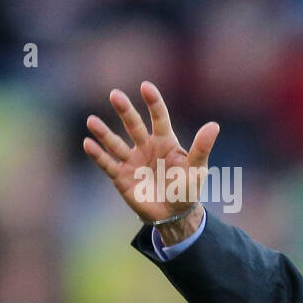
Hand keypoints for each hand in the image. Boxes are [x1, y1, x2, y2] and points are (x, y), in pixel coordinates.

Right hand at [83, 82, 219, 229]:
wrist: (174, 215)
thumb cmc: (187, 189)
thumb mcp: (197, 169)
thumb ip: (202, 148)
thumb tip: (214, 125)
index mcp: (165, 142)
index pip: (159, 118)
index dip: (153, 103)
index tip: (146, 87)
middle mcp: (146, 147)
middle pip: (134, 125)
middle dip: (125, 111)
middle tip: (115, 95)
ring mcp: (132, 160)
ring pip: (116, 143)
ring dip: (104, 132)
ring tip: (92, 121)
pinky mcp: (121, 176)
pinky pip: (107, 163)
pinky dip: (98, 154)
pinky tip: (88, 144)